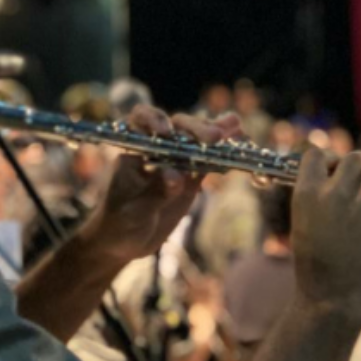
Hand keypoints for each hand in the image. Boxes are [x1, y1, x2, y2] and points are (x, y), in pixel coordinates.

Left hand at [78, 106, 243, 262]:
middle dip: (196, 128)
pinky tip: (242, 142)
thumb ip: (155, 193)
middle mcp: (156, 148)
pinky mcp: (192, 176)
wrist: (123, 241)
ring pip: (197, 139)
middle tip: (214, 138)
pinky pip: (210, 160)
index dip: (153, 119)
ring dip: (217, 131)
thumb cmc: (118, 222)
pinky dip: (226, 152)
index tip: (165, 131)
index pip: (140, 121)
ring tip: (236, 128)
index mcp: (133, 150)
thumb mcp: (134, 211)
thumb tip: (177, 177)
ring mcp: (176, 160)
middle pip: (177, 127)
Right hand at [290, 147, 360, 324]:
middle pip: (354, 159)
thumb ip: (316, 204)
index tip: (339, 165)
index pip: (317, 156)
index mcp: (307, 196)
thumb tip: (333, 185)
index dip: (331, 158)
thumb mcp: (303, 229)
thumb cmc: (316, 271)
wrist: (333, 301)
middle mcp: (335, 195)